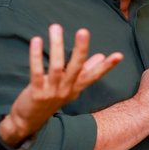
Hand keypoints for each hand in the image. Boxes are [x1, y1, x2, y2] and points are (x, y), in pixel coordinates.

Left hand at [1, 25, 122, 142]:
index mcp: (76, 87)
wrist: (29, 121)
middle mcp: (66, 90)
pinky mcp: (36, 93)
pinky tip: (36, 41)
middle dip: (81, 49)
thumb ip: (85, 71)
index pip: (94, 75)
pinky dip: (36, 56)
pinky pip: (36, 73)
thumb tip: (100, 56)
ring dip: (57, 46)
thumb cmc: (50, 99)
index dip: (106, 66)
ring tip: (55, 28)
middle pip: (76, 68)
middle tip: (84, 31)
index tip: (119, 55)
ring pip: (57, 67)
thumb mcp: (70, 87)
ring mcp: (51, 92)